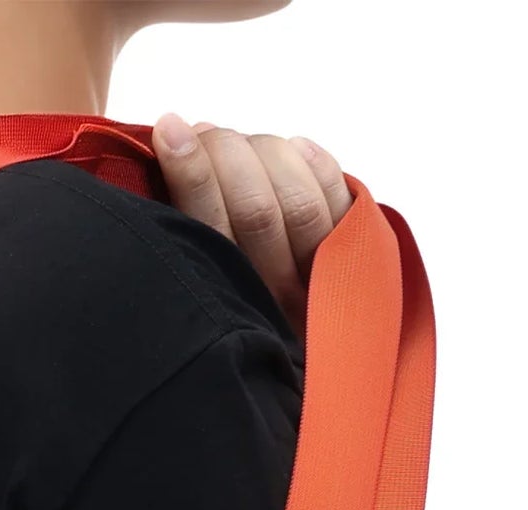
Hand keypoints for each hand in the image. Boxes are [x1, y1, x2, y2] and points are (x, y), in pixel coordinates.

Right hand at [152, 118, 350, 331]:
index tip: (169, 129)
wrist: (321, 361)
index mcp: (232, 309)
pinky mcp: (358, 255)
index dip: (190, 173)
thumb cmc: (235, 312)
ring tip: (242, 145)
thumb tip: (172, 147)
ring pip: (298, 199)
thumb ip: (186, 235)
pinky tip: (292, 148)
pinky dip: (314, 162)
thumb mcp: (200, 289)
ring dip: (265, 153)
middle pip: (257, 209)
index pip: (211, 232)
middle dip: (225, 153)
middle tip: (204, 134)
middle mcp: (280, 300)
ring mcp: (324, 279)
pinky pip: (341, 198)